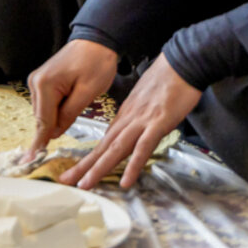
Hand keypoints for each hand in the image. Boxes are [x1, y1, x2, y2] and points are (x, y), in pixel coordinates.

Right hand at [27, 39, 119, 156]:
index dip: (39, 143)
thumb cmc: (96, 62)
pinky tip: (71, 103)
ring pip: (44, 112)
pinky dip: (56, 110)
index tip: (29, 162)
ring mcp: (37, 81)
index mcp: (44, 85)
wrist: (97, 39)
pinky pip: (47, 104)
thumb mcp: (88, 91)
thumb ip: (69, 114)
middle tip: (68, 132)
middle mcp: (35, 82)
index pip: (43, 121)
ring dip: (57, 118)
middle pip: (42, 118)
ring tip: (77, 105)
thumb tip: (55, 132)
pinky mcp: (43, 81)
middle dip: (54, 128)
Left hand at [58, 53, 200, 189]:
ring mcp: (142, 122)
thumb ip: (137, 115)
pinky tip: (126, 182)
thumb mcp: (145, 99)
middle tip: (66, 181)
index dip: (88, 158)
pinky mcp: (157, 123)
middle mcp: (128, 120)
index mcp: (125, 115)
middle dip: (84, 166)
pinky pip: (143, 148)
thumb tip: (132, 128)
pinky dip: (133, 165)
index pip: (103, 141)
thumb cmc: (167, 79)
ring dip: (99, 168)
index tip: (75, 170)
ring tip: (85, 184)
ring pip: (116, 149)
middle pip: (103, 147)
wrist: (181, 63)